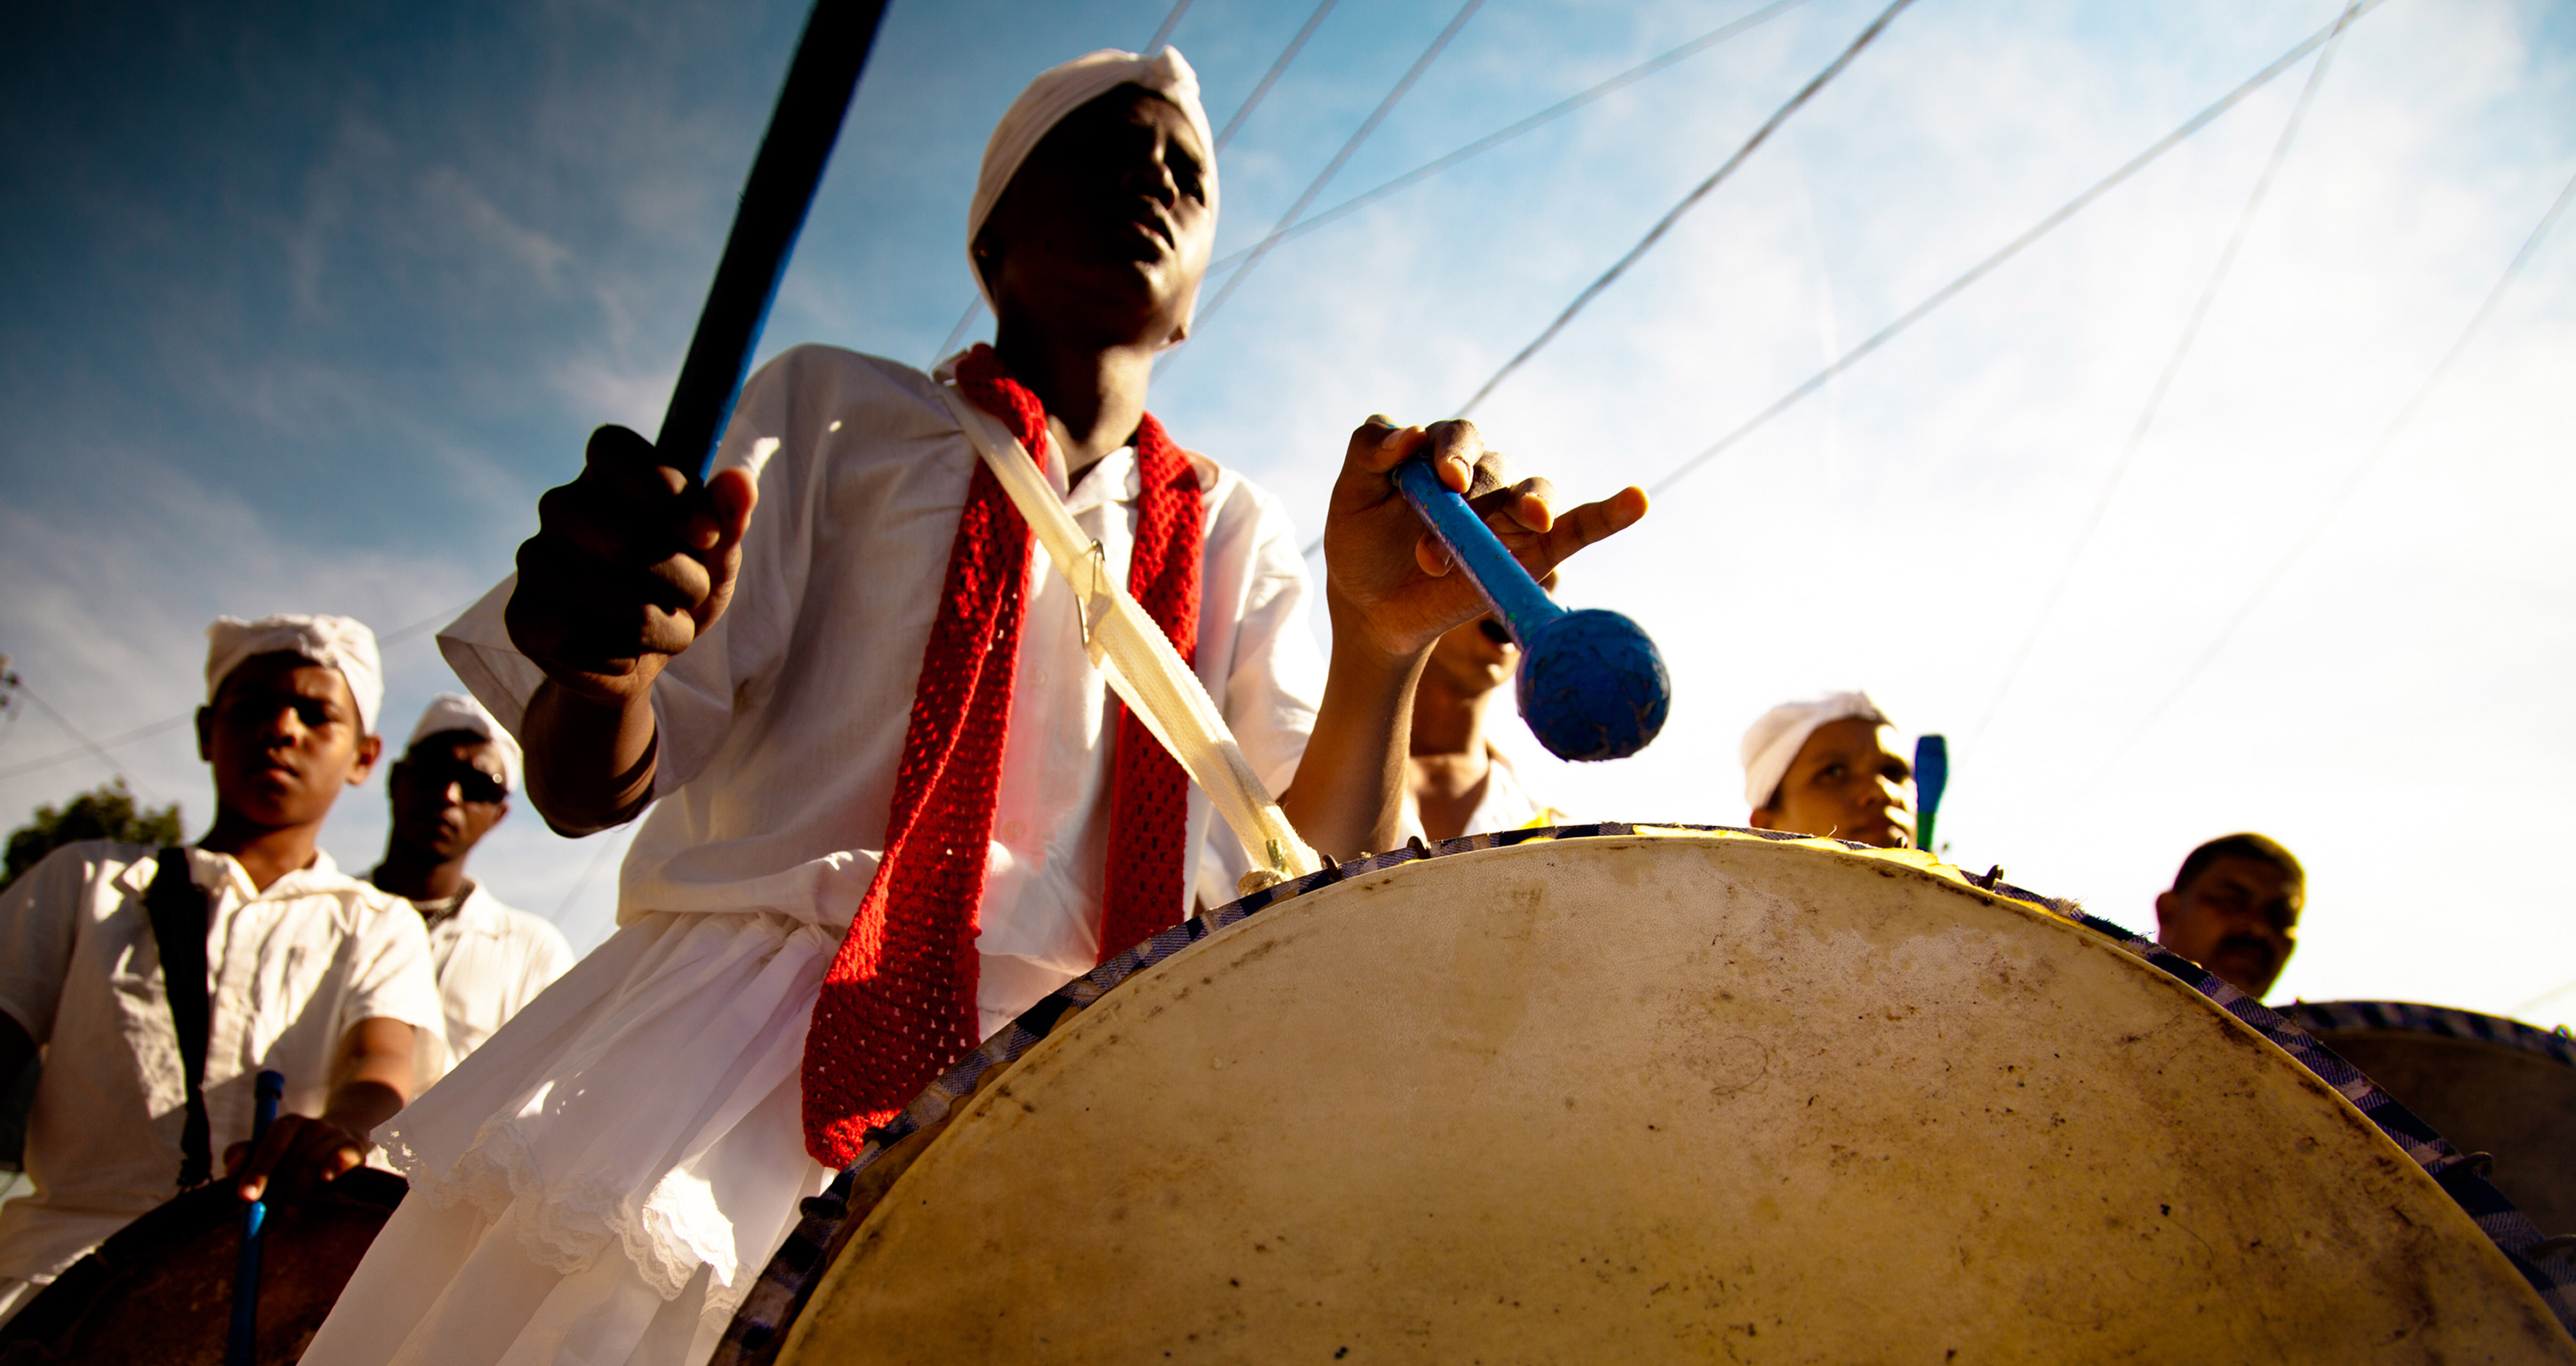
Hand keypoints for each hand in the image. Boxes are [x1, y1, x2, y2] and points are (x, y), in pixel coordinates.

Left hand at [223, 1112, 368, 1203]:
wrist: (343, 1137)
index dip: (257, 1171)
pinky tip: (325, 1179)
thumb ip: (242, 1157)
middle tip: (269, 1211)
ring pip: (313, 1159)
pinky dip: (334, 1166)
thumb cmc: (293, 1152)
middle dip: (277, 1187)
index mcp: (286, 1125)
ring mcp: (334, 1134)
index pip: (270, 1145)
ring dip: (299, 1188)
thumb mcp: (265, 1150)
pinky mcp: (354, 1146)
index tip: (246, 1196)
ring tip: (290, 1210)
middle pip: (291, 1155)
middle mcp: (311, 1125)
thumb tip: (233, 1170)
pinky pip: (345, 1155)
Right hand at [506, 425, 758, 704]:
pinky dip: (623, 655)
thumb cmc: (677, 592)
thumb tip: (741, 481)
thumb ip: (727, 519)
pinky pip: (579, 637)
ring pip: (612, 597)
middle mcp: (560, 507)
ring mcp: (533, 559)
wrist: (639, 659)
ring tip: (667, 630)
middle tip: (693, 594)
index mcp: (604, 476)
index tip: (706, 534)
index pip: (613, 447)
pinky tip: (625, 652)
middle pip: (628, 537)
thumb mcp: (714, 558)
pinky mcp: (521, 616)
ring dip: (664, 627)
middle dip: (684, 580)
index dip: (665, 487)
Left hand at [1320, 416, 1646, 660]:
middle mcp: (1481, 477)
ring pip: (1534, 493)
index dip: (1454, 453)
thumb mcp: (1348, 500)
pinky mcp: (1533, 552)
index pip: (1458, 436)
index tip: (1445, 482)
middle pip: (1494, 470)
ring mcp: (1510, 514)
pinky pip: (1580, 528)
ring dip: (1528, 508)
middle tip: (1429, 558)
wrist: (1373, 611)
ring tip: (1528, 524)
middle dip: (1468, 509)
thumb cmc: (1361, 548)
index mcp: (1439, 454)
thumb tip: (1408, 432)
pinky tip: (1636, 499)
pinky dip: (1609, 514)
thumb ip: (1368, 456)